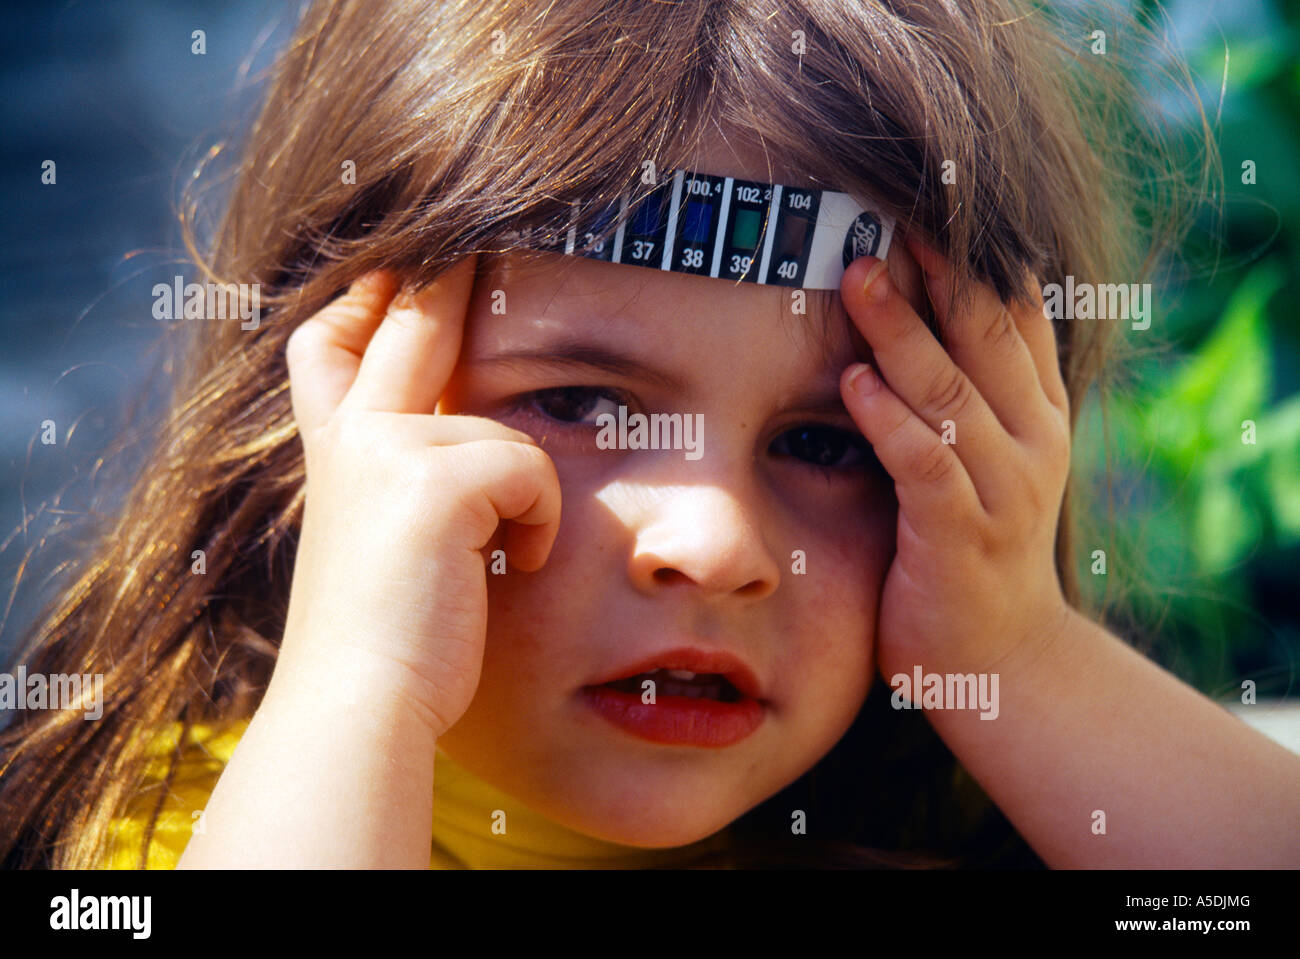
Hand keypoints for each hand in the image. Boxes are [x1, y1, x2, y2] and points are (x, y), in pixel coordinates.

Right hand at [278, 257, 561, 737]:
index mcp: (336, 453)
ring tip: (501, 561)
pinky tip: (513, 568)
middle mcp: (351, 435)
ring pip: (502, 426)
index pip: (335, 345)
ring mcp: (386, 447)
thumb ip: (407, 487)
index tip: (394, 266)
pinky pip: (530, 472)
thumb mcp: (382, 548)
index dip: (365, 299)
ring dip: (523, 494)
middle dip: (444, 270)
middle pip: (407, 318)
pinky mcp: (432, 478)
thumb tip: (467, 448)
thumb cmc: (387, 645)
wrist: (358, 706)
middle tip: (476, 232)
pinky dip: (538, 524)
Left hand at [838, 238, 1073, 679]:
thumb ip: (955, 391)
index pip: (1014, 312)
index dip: (972, 253)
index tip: (921, 197)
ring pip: (953, 390)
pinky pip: (926, 462)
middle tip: (881, 215)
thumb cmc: (969, 543)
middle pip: (985, 334)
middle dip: (935, 271)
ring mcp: (1004, 487)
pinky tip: (853, 383)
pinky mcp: (962, 533)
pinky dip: (890, 419)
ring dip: (901, 329)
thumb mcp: (980, 457)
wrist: (999, 656)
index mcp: (1037, 409)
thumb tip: (894, 308)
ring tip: (855, 275)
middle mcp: (1033, 437)